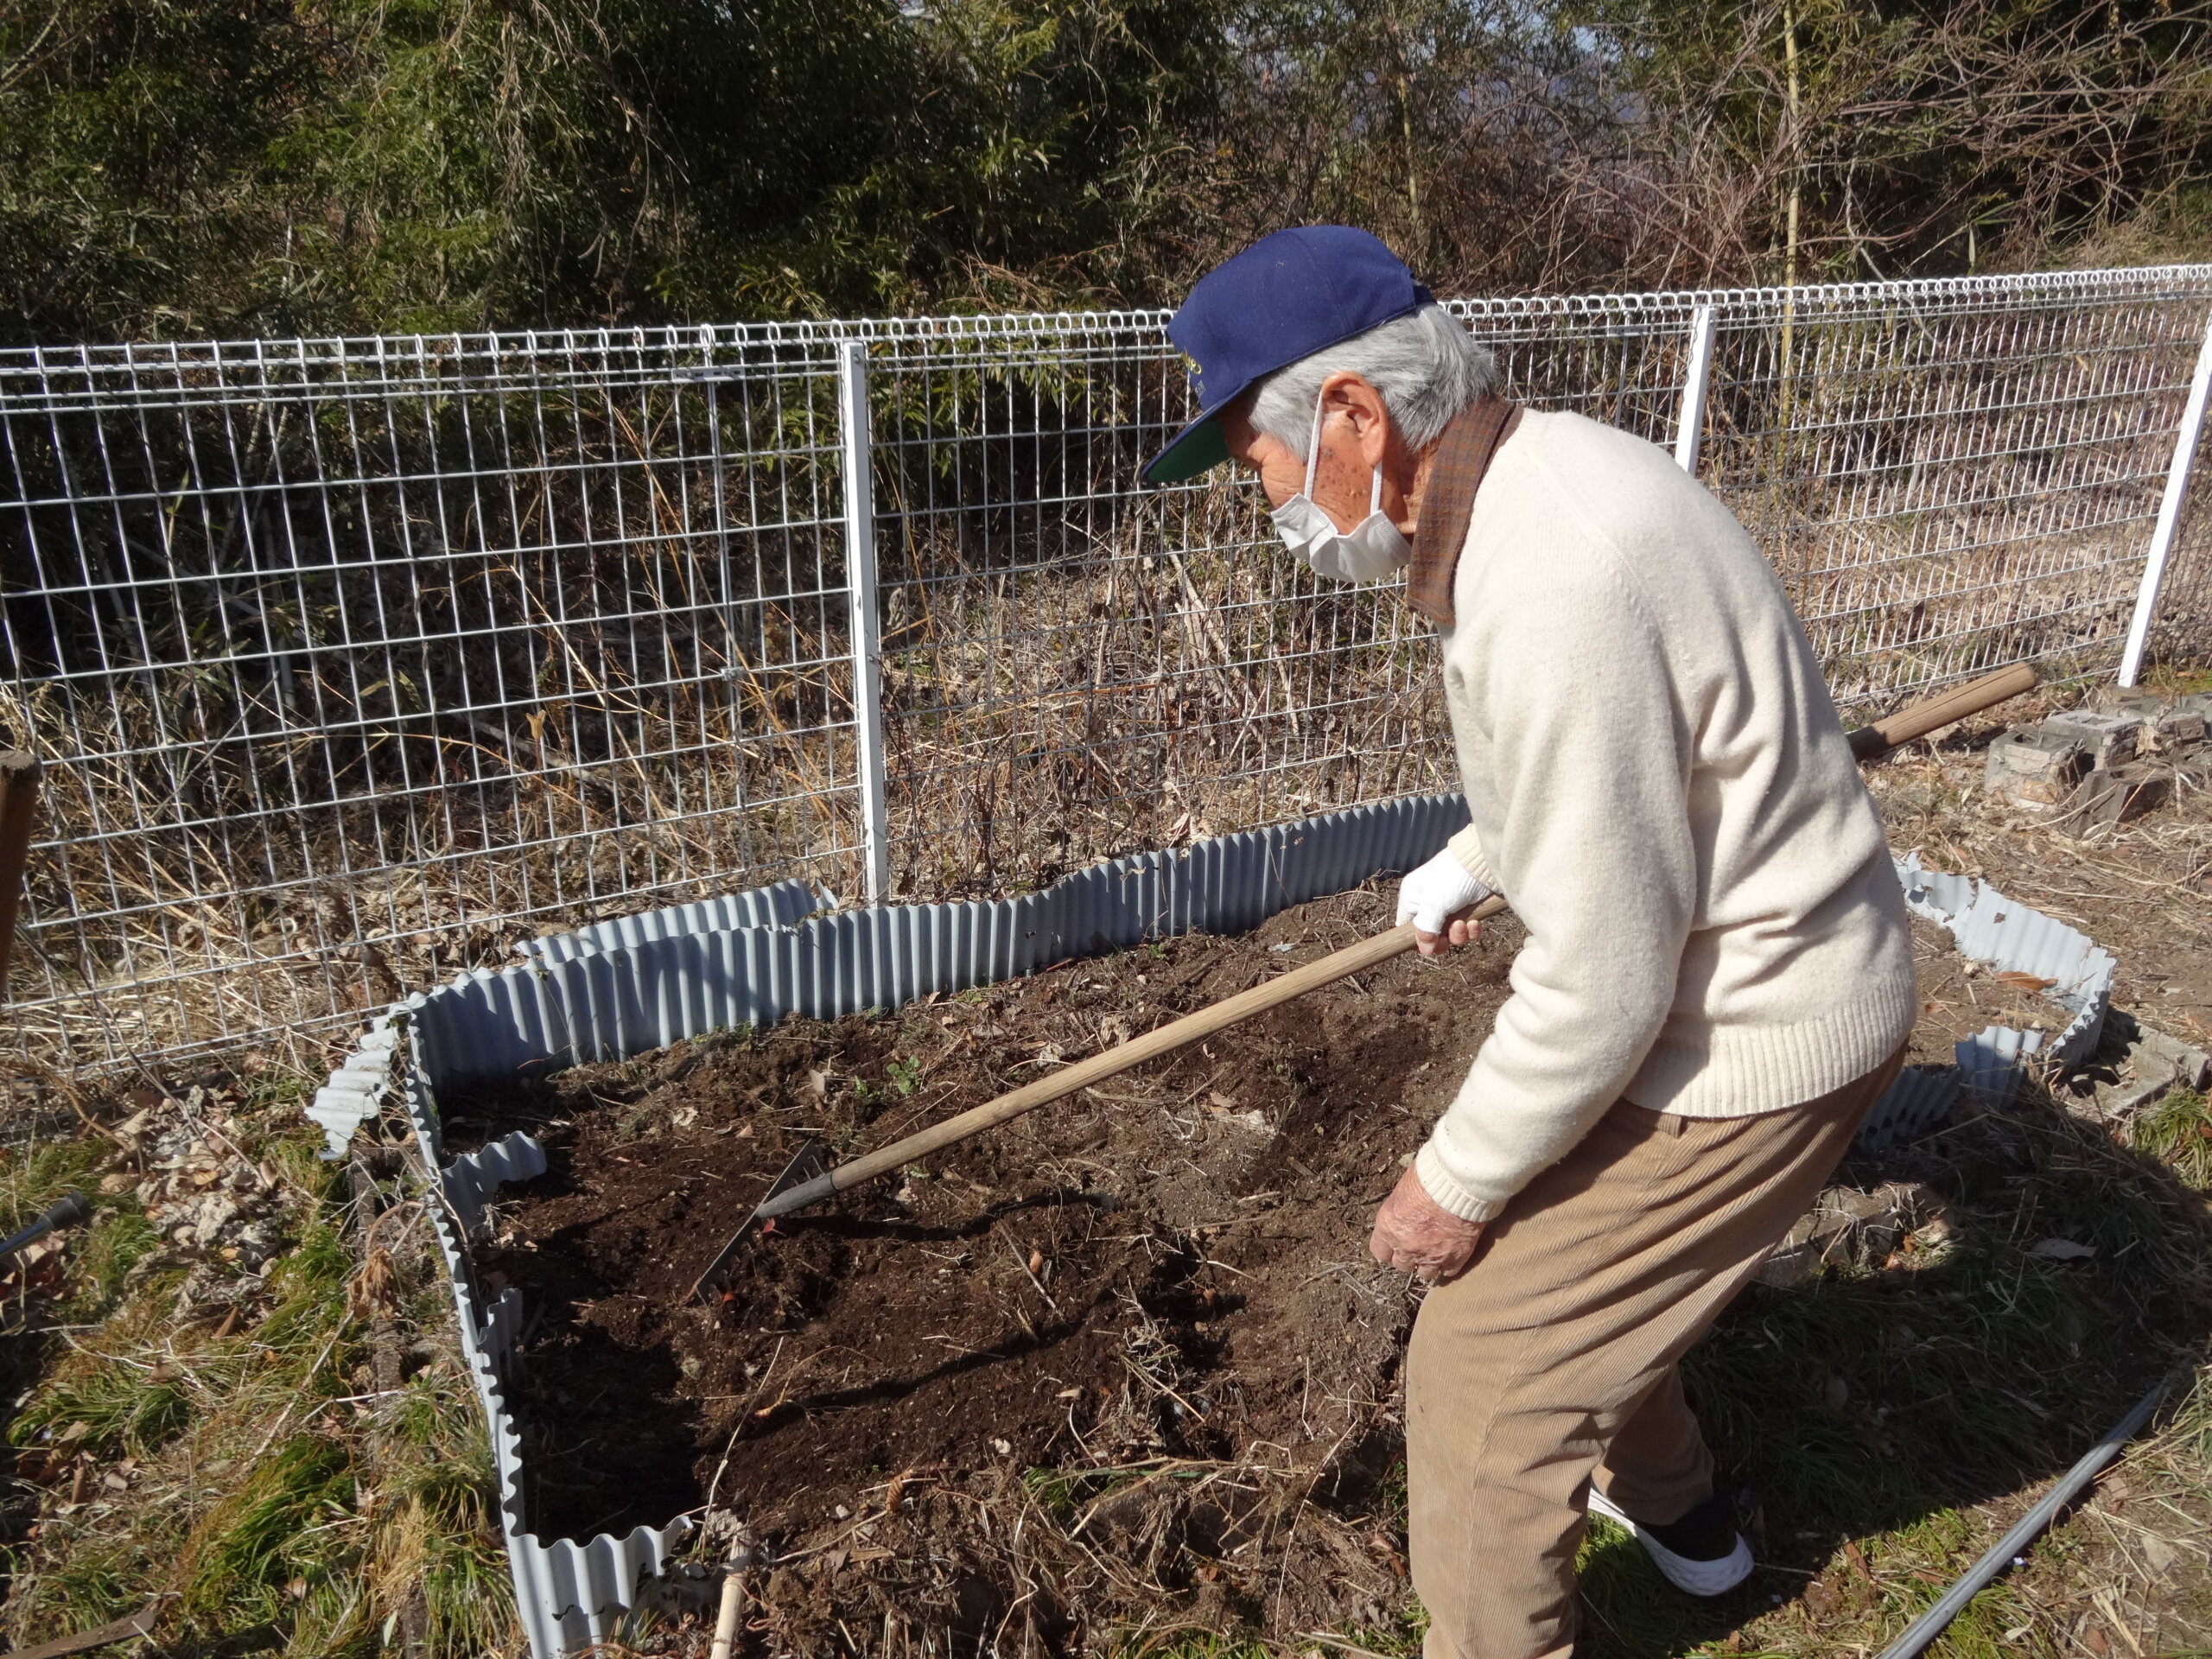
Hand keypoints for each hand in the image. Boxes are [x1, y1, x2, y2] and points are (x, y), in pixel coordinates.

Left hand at [1368, 1163, 1484, 1282]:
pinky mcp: (1455, 1257)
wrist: (1460, 1183)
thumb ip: (1400, 1209)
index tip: (1394, 1246)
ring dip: (1427, 1264)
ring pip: (1425, 1273)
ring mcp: (1431, 1255)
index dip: (1388, 1249)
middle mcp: (1406, 1246)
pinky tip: (1450, 1255)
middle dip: (1408, 1256)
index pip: (1379, 1252)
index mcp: (1389, 1227)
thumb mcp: (1403, 1189)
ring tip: (1433, 1252)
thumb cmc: (1430, 1177)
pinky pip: (1448, 1272)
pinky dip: (1448, 1265)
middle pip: (1402, 1265)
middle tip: (1416, 1246)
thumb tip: (1402, 1212)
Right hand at [1396, 849, 1489, 957]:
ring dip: (1458, 935)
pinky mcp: (1468, 908)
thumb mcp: (1433, 905)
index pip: (1406, 927)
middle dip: (1441, 940)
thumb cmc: (1451, 879)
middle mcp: (1428, 903)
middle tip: (1448, 939)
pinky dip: (1470, 929)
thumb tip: (1424, 950)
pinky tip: (1475, 922)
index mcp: (1411, 898)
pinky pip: (1466, 928)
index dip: (1417, 940)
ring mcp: (1449, 906)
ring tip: (1464, 924)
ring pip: (1449, 933)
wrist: (1484, 861)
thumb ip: (1425, 930)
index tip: (1430, 945)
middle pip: (1430, 934)